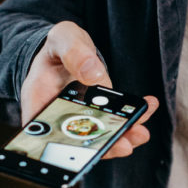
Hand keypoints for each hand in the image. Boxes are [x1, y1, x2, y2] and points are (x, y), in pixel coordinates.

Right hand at [20, 21, 157, 158]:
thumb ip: (73, 52)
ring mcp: (82, 119)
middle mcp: (59, 116)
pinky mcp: (101, 116)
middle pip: (76, 141)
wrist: (73, 48)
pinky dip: (134, 117)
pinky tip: (149, 105)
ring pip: (100, 137)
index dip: (59, 147)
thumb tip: (92, 74)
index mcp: (39, 101)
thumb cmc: (61, 45)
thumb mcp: (63, 38)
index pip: (42, 133)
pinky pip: (117, 122)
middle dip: (102, 147)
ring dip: (122, 138)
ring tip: (141, 132)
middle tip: (124, 146)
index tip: (81, 149)